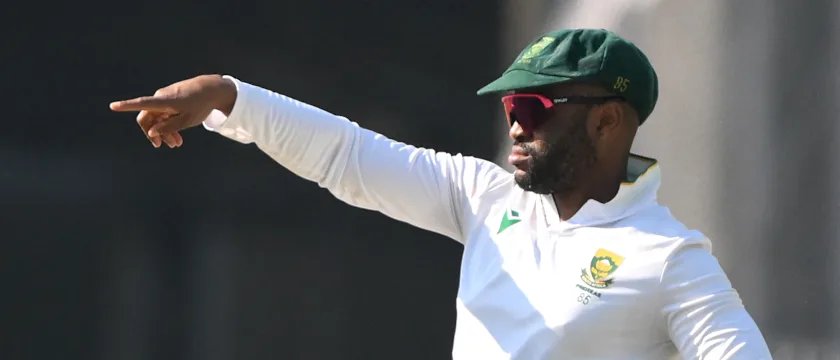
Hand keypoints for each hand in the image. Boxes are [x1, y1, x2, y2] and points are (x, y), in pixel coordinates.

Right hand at [110, 74, 236, 147]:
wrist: (212, 90)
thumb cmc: (200, 105)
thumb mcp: (186, 121)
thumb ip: (168, 127)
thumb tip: (151, 133)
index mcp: (163, 101)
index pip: (141, 104)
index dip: (126, 106)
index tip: (113, 106)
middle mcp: (160, 98)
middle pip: (149, 118)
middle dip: (156, 133)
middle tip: (169, 146)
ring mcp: (164, 98)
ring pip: (158, 118)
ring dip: (165, 132)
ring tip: (177, 144)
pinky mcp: (170, 100)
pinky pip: (164, 114)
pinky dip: (169, 124)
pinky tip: (178, 136)